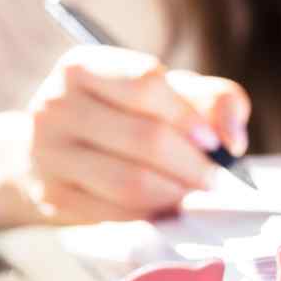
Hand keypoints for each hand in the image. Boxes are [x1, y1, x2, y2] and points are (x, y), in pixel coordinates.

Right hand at [19, 46, 250, 223]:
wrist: (65, 156)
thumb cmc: (133, 116)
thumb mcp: (174, 94)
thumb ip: (216, 100)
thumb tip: (232, 140)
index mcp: (83, 66)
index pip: (145, 82)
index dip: (189, 115)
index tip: (214, 142)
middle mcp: (55, 104)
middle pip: (145, 137)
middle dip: (193, 164)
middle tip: (216, 179)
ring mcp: (48, 153)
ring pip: (131, 181)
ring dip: (176, 193)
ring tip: (194, 193)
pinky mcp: (53, 197)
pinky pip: (117, 213)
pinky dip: (153, 213)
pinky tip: (166, 207)